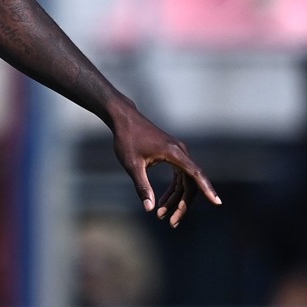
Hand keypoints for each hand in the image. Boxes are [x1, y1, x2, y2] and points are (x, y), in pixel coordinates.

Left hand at [112, 111, 221, 227]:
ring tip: (163, 216)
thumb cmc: (127, 139)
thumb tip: (150, 209)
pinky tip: (163, 203)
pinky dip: (173, 190)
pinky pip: (179, 177)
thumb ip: (142, 186)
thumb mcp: (132, 165)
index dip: (207, 189)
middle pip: (191, 184)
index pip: (196, 174)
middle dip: (182, 205)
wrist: (123, 118)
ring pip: (185, 182)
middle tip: (171, 222)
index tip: (217, 202)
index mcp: (175, 153)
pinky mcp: (173, 155)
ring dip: (176, 200)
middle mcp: (181, 153)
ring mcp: (178, 154)